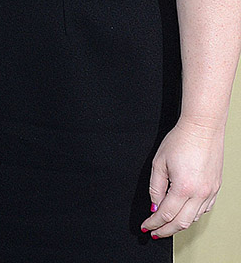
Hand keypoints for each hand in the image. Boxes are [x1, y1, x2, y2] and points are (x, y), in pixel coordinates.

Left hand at [141, 118, 223, 238]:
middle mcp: (199, 194)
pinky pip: (204, 209)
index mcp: (183, 188)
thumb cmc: (180, 141)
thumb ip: (156, 186)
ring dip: (179, 224)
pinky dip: (192, 215)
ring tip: (167, 224)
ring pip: (194, 218)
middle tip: (155, 232)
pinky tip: (183, 212)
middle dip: (166, 230)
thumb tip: (154, 205)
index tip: (146, 226)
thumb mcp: (159, 162)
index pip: (165, 214)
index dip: (154, 223)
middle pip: (181, 222)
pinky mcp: (216, 189)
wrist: (202, 129)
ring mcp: (210, 193)